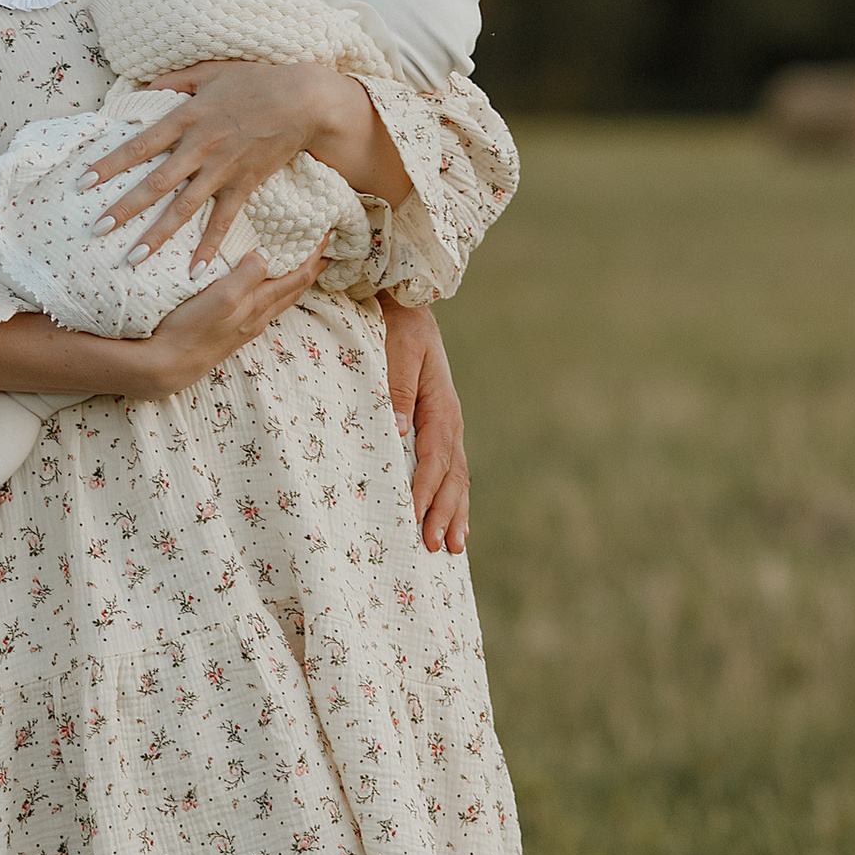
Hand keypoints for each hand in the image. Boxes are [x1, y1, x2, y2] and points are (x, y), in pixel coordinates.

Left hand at [82, 60, 404, 272]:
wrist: (303, 98)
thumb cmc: (255, 80)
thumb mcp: (209, 70)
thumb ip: (174, 81)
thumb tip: (142, 88)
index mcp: (185, 118)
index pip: (139, 145)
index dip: (109, 165)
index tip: (82, 183)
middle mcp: (199, 147)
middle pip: (155, 183)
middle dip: (124, 208)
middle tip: (96, 230)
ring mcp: (222, 169)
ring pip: (184, 208)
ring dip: (157, 235)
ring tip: (132, 258)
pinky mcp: (245, 184)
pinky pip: (224, 220)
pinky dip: (210, 246)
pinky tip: (194, 271)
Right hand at [131, 249, 329, 397]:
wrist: (165, 366)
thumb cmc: (190, 330)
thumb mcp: (222, 297)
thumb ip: (247, 276)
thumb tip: (265, 255)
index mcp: (259, 305)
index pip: (299, 277)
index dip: (316, 256)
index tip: (330, 234)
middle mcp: (257, 318)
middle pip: (294, 290)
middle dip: (313, 268)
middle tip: (326, 248)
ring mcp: (244, 327)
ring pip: (279, 300)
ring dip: (294, 280)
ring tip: (301, 264)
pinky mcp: (229, 331)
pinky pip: (261, 306)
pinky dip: (271, 290)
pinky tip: (261, 288)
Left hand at [380, 298, 469, 556]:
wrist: (407, 305)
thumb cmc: (398, 327)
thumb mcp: (398, 352)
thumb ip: (397, 392)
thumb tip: (399, 433)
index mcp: (440, 407)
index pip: (434, 459)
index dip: (424, 492)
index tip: (413, 520)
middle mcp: (449, 421)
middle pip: (452, 477)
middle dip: (445, 514)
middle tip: (437, 549)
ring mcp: (448, 425)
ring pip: (456, 477)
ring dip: (454, 513)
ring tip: (453, 548)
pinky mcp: (440, 427)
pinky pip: (451, 468)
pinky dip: (452, 497)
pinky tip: (451, 518)